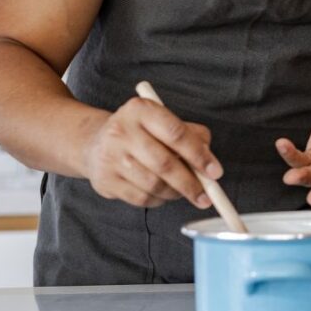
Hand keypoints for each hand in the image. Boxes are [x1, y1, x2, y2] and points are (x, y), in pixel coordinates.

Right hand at [83, 97, 220, 208]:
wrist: (95, 143)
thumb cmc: (142, 133)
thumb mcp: (165, 122)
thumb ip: (193, 136)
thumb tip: (210, 163)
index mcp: (141, 110)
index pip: (176, 134)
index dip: (199, 155)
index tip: (215, 173)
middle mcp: (121, 131)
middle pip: (164, 164)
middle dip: (190, 184)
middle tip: (206, 196)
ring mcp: (109, 157)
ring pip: (154, 184)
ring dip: (175, 193)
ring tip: (183, 191)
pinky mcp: (104, 181)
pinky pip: (141, 199)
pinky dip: (159, 200)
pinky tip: (163, 193)